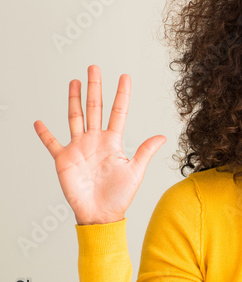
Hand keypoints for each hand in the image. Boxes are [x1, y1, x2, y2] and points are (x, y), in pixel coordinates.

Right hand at [33, 65, 166, 224]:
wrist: (101, 213)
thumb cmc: (120, 195)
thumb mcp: (136, 171)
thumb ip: (145, 151)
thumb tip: (162, 136)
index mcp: (114, 142)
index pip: (118, 112)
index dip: (122, 95)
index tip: (124, 76)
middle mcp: (96, 140)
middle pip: (95, 108)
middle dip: (95, 88)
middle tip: (94, 67)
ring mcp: (79, 148)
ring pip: (75, 118)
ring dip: (74, 100)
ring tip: (74, 82)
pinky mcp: (64, 159)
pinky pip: (52, 143)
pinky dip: (45, 134)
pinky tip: (39, 122)